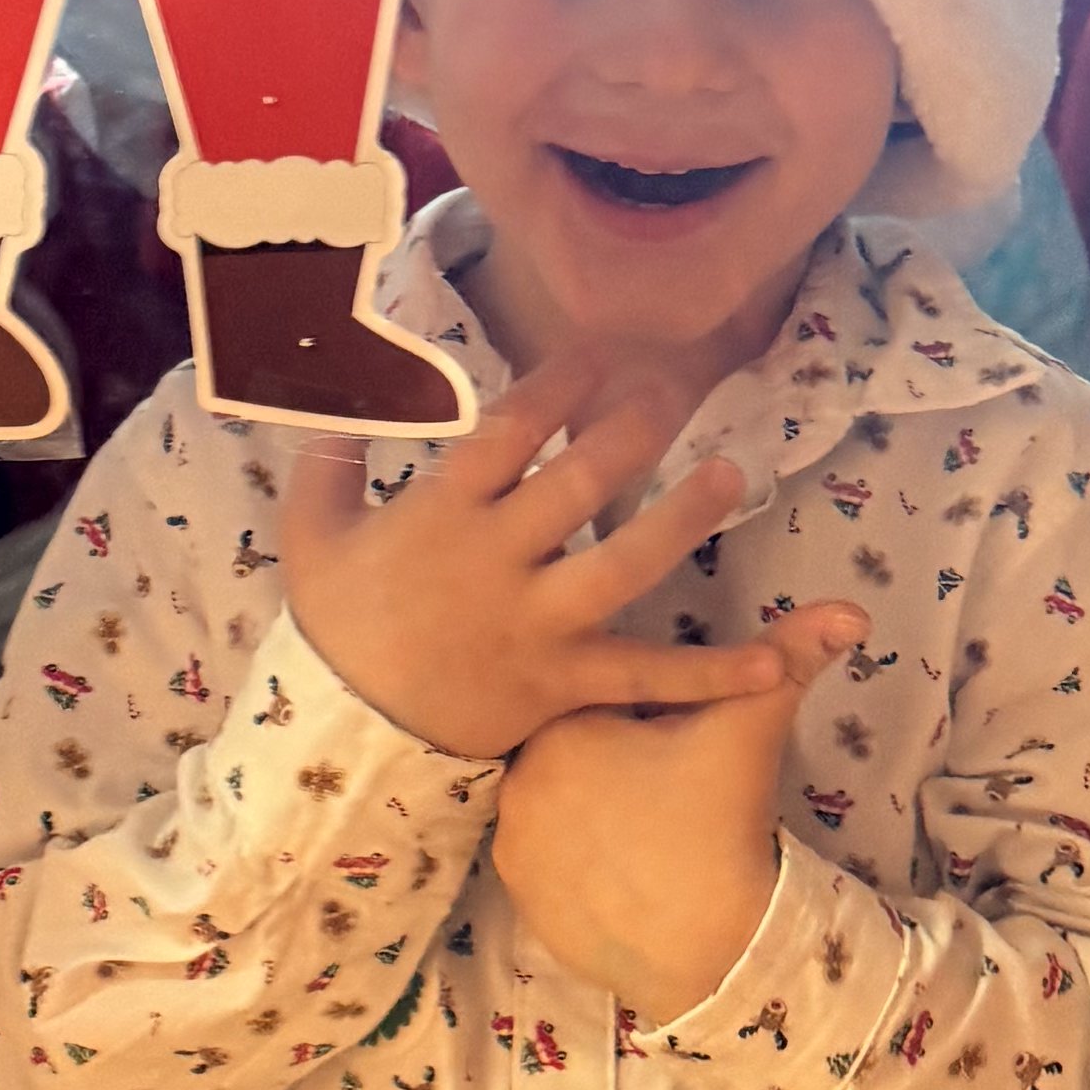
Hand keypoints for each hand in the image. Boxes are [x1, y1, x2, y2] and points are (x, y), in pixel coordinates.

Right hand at [281, 347, 805, 764]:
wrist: (343, 736)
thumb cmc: (335, 629)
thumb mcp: (313, 538)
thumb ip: (328, 464)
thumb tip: (337, 405)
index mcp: (443, 515)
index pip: (506, 432)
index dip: (556, 387)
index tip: (597, 352)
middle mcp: (499, 561)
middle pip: (576, 486)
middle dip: (629, 434)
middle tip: (676, 391)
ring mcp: (537, 624)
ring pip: (621, 567)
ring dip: (679, 520)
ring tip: (731, 474)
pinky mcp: (564, 682)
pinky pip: (646, 676)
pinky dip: (712, 673)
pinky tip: (776, 662)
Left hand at [491, 606, 866, 1016]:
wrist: (709, 947)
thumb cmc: (721, 823)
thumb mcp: (750, 727)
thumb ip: (791, 658)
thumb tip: (851, 610)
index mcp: (561, 726)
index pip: (592, 700)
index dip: (637, 721)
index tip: (670, 746)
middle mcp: (517, 783)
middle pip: (566, 755)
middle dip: (608, 766)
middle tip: (663, 797)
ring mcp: (512, 848)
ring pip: (551, 808)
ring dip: (586, 812)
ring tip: (643, 835)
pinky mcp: (520, 901)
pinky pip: (542, 863)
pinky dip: (574, 862)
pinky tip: (619, 869)